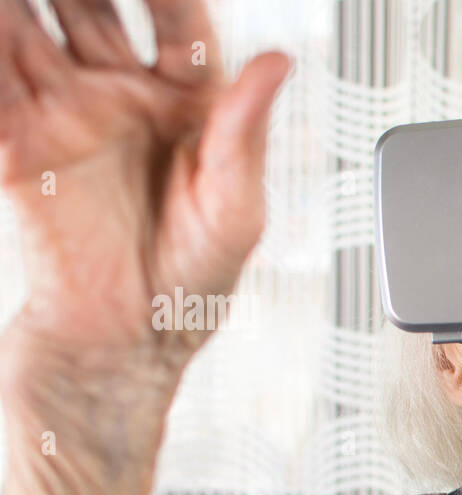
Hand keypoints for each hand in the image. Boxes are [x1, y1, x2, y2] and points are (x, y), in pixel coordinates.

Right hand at [0, 0, 289, 385]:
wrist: (129, 338)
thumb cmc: (195, 280)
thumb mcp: (236, 208)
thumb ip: (246, 131)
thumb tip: (279, 61)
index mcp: (188, 102)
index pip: (177, 17)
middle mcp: (124, 95)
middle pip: (91, 4)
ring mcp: (68, 113)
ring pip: (29, 29)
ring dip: (22, 5)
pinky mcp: (19, 144)